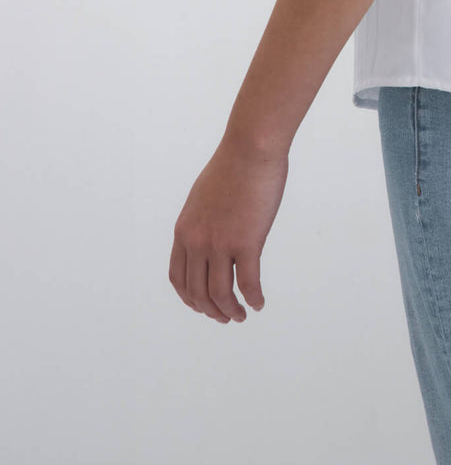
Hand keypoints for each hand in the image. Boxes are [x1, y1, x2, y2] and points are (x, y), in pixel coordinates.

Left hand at [170, 134, 287, 322]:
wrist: (250, 148)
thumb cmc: (233, 166)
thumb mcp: (203, 197)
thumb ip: (202, 222)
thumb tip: (212, 237)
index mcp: (184, 230)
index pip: (178, 278)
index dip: (190, 298)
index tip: (203, 306)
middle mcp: (197, 241)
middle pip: (198, 292)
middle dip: (211, 311)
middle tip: (225, 317)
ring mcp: (220, 243)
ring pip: (220, 295)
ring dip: (230, 311)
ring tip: (241, 315)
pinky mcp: (246, 242)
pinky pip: (247, 283)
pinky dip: (253, 298)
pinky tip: (259, 302)